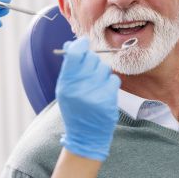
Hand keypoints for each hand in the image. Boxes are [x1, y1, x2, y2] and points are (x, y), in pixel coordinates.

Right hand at [56, 37, 120, 160]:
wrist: (86, 134)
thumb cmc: (75, 108)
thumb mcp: (65, 89)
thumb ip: (69, 68)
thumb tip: (72, 44)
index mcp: (66, 84)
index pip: (75, 54)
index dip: (80, 45)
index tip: (83, 43)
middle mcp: (80, 87)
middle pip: (91, 58)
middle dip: (92, 61)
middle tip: (89, 70)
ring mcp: (96, 93)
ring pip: (104, 68)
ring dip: (101, 73)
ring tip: (96, 85)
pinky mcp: (109, 99)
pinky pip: (113, 79)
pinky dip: (110, 83)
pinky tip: (103, 92)